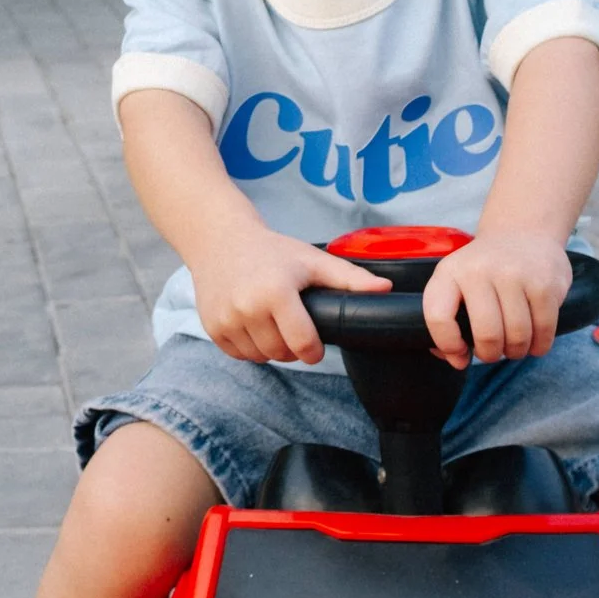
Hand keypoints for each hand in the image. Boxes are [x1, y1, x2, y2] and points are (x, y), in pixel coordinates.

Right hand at [192, 229, 389, 364]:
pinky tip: (253, 324)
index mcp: (276, 292)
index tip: (315, 342)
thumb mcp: (312, 260)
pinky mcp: (212, 327)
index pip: (304, 345)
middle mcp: (248, 308)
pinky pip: (239, 354)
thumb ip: (350, 278)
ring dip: (270, 348)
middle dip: (292, 347)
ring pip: (260, 357)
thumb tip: (386, 290)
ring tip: (272, 323)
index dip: (315, 350)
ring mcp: (226, 319)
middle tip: (292, 324)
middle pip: (282, 354)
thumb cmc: (271, 250)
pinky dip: (249, 347)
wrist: (219, 240)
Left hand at [422, 230, 570, 368]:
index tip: (459, 354)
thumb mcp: (455, 280)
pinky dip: (539, 345)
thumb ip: (447, 319)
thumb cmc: (484, 269)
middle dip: (490, 355)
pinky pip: (544, 330)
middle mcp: (480, 270)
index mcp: (449, 272)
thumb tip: (455, 360)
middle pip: (487, 335)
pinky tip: (534, 341)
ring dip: (517, 351)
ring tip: (514, 345)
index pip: (437, 316)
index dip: (447, 345)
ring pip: (518, 336)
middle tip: (493, 353)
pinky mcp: (545, 283)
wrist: (522, 232)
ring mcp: (515, 275)